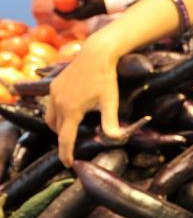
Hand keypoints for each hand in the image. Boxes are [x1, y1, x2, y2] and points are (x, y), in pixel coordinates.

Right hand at [45, 36, 122, 165]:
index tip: (68, 164)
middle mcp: (58, 103)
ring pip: (50, 118)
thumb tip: (117, 139)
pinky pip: (51, 105)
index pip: (65, 139)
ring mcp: (54, 93)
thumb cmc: (106, 78)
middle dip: (63, 138)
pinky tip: (70, 110)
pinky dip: (57, 113)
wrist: (97, 53)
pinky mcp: (54, 85)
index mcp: (71, 111)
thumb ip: (111, 123)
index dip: (66, 154)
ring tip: (72, 128)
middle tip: (75, 144)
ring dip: (58, 126)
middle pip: (55, 129)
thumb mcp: (110, 102)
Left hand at [54, 0, 106, 20]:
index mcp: (80, 15)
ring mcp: (82, 17)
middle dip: (60, 14)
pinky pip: (74, 13)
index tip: (53, 9)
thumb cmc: (98, 2)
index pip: (67, 16)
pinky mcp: (84, 15)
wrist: (106, 7)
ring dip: (64, 13)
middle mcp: (80, 17)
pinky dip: (70, 10)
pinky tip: (68, 4)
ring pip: (70, 16)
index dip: (59, 14)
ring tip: (59, 6)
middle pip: (67, 17)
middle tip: (54, 8)